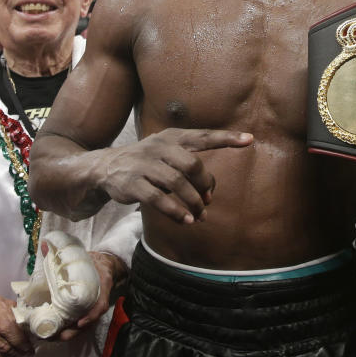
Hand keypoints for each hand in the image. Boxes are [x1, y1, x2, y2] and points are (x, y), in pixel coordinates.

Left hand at [56, 251, 125, 340]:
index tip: (79, 322)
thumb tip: (45, 244)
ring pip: (82, 326)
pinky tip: (53, 332)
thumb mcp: (83, 255)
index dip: (91, 316)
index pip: (100, 305)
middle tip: (57, 336)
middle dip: (72, 332)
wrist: (104, 264)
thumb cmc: (93, 261)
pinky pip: (77, 323)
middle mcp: (98, 301)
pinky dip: (66, 329)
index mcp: (102, 287)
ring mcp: (91, 307)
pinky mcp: (85, 310)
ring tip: (51, 338)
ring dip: (67, 334)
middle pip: (88, 322)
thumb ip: (62, 252)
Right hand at [100, 128, 251, 222]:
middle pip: (192, 164)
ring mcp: (144, 164)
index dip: (226, 137)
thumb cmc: (148, 163)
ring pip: (177, 183)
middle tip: (208, 200)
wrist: (105, 167)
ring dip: (193, 202)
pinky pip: (158, 199)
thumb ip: (191, 169)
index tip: (249, 139)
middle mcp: (159, 146)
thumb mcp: (169, 157)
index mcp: (173, 137)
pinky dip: (176, 211)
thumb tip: (210, 194)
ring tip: (200, 215)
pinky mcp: (132, 183)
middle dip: (204, 184)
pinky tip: (186, 220)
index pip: (203, 136)